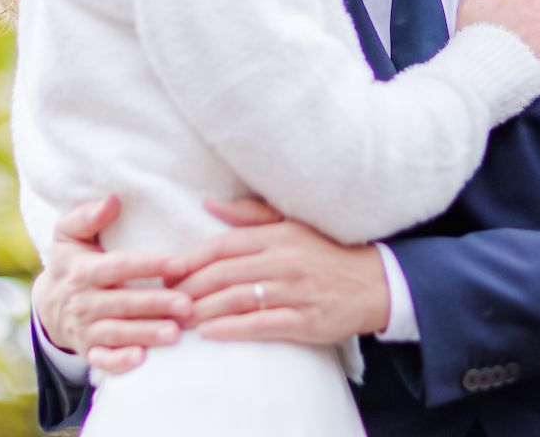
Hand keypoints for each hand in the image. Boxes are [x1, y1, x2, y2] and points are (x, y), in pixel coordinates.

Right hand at [34, 195, 191, 374]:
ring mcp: (85, 328)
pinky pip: (102, 360)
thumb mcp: (68, 234)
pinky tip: (141, 360)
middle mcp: (84, 301)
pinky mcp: (88, 350)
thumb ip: (87, 216)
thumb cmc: (70, 262)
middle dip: (154, 305)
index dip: (147, 265)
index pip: (118, 267)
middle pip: (122, 303)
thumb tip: (112, 200)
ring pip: (117, 333)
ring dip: (145, 334)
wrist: (49, 304)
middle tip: (186, 305)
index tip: (178, 264)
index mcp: (83, 270)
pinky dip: (119, 362)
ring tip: (175, 334)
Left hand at [167, 199, 390, 344]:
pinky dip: (232, 329)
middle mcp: (284, 261)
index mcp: (278, 236)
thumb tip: (209, 205)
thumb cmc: (326, 253)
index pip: (223, 246)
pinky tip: (210, 333)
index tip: (167, 272)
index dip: (191, 260)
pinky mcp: (306, 320)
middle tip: (165, 301)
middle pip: (224, 274)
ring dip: (203, 311)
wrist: (375, 283)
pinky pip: (261, 325)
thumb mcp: (291, 226)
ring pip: (238, 300)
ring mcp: (295, 292)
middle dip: (189, 289)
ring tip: (179, 320)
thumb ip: (250, 216)